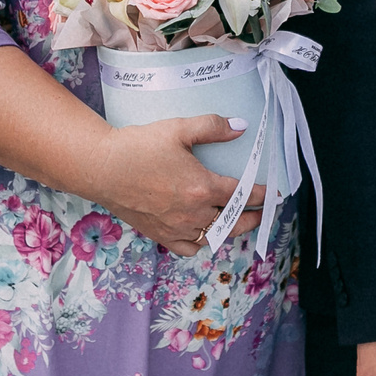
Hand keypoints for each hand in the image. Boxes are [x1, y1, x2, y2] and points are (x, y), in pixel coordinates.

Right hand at [79, 115, 266, 257]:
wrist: (101, 168)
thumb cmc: (138, 147)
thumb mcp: (178, 129)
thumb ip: (213, 127)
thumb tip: (240, 126)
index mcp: (203, 188)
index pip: (243, 195)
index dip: (263, 195)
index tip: (274, 195)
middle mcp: (193, 213)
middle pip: (234, 222)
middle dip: (253, 218)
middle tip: (263, 213)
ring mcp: (176, 227)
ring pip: (213, 237)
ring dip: (229, 231)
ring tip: (237, 224)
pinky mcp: (159, 234)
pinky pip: (188, 248)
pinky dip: (200, 244)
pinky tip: (203, 236)